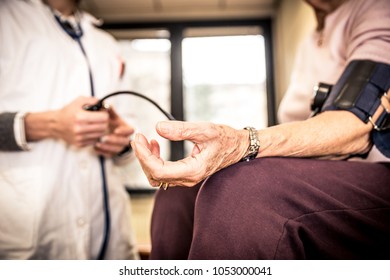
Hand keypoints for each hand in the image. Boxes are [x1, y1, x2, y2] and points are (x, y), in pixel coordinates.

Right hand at [53, 96, 108, 146]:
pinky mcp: (79, 144)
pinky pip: (95, 141)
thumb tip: (106, 105)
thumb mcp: (80, 101)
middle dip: (104, 122)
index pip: (104, 118)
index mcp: (80, 116)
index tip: (102, 113)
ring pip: (101, 135)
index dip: (105, 114)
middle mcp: (79, 128)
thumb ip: (94, 101)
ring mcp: (79, 138)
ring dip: (100, 129)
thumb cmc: (69, 111)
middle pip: (104, 127)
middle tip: (100, 119)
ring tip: (94, 124)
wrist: (56, 124)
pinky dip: (94, 136)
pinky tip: (89, 131)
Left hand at [94, 106, 134, 157]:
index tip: (116, 130)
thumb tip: (107, 105)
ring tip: (97, 143)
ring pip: (117, 150)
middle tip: (103, 137)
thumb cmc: (108, 121)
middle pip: (124, 142)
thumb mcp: (109, 115)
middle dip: (114, 140)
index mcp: (125, 128)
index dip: (125, 131)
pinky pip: (109, 155)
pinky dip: (102, 152)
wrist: (102, 130)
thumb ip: (109, 110)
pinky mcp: (112, 152)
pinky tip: (95, 147)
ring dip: (107, 147)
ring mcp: (119, 146)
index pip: (131, 130)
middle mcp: (124, 138)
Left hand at [131, 121, 248, 186]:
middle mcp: (188, 178)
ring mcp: (186, 178)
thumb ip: (182, 129)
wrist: (238, 147)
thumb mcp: (205, 130)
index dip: (144, 156)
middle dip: (142, 156)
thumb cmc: (225, 139)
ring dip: (147, 159)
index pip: (159, 170)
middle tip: (137, 137)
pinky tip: (155, 145)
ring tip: (146, 140)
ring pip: (157, 176)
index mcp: (193, 170)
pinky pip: (163, 172)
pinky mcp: (185, 173)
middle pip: (154, 175)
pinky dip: (155, 160)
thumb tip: (158, 128)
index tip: (139, 139)